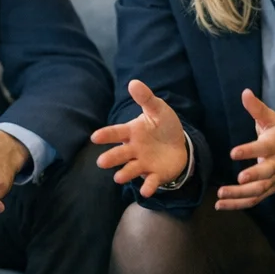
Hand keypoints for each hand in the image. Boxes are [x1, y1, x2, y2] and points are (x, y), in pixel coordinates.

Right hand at [91, 80, 189, 196]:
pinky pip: (151, 181)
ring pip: (131, 169)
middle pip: (120, 154)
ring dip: (125, 174)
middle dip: (111, 158)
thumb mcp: (158, 109)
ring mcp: (143, 163)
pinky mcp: (155, 175)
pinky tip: (146, 190)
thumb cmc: (163, 126)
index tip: (95, 137)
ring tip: (118, 178)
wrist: (180, 145)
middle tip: (101, 162)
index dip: (106, 135)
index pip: (116, 133)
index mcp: (132, 133)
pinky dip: (148, 186)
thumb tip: (133, 82)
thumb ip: (146, 98)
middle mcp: (134, 150)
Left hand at [216, 89, 274, 210]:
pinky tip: (220, 205)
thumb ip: (257, 109)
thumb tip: (244, 92)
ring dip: (240, 195)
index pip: (263, 147)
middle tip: (239, 178)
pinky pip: (253, 200)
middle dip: (253, 176)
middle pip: (266, 173)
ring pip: (258, 190)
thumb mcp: (273, 120)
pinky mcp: (268, 191)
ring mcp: (273, 180)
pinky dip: (237, 205)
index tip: (234, 153)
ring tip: (221, 195)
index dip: (249, 151)